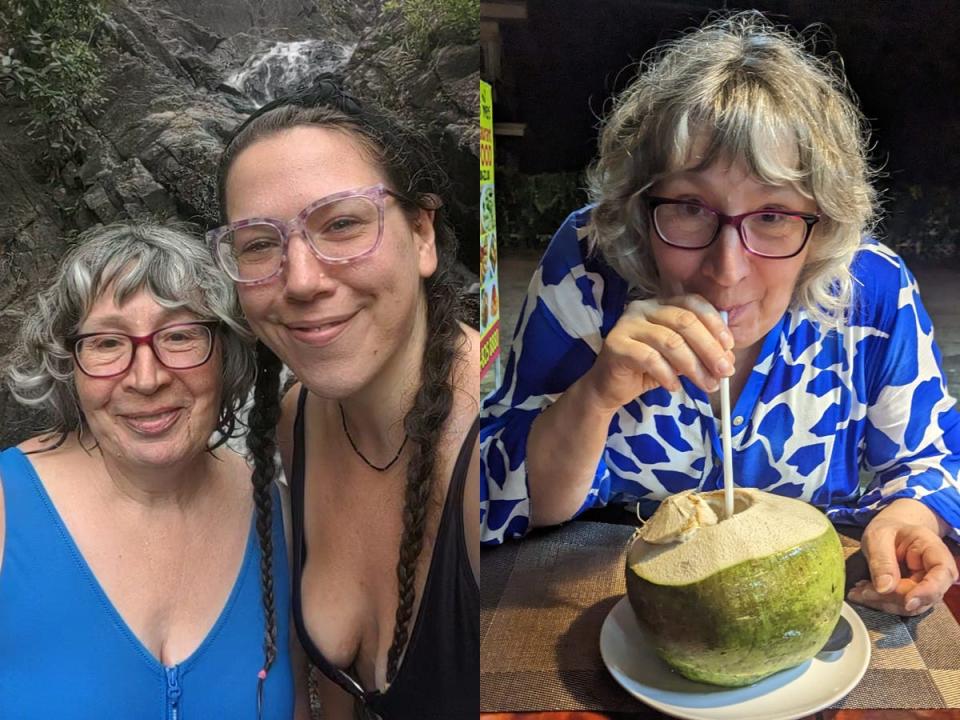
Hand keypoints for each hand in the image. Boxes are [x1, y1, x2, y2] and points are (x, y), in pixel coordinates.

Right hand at [581, 294, 734, 411]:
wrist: (609, 387)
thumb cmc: (647, 370)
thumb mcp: (680, 358)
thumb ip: (700, 353)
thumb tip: (728, 359)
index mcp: (661, 304)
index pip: (693, 303)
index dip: (714, 324)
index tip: (729, 348)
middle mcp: (643, 307)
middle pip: (685, 321)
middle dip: (709, 349)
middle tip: (724, 372)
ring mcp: (627, 324)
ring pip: (670, 341)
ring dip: (693, 366)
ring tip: (706, 385)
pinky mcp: (615, 344)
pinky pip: (649, 358)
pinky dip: (667, 374)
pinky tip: (674, 387)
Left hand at [848, 516, 958, 615]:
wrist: (890, 532)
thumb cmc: (887, 530)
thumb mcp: (878, 537)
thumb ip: (882, 560)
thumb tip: (884, 589)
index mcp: (933, 549)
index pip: (943, 573)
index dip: (928, 591)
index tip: (907, 602)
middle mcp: (936, 571)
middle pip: (925, 595)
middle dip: (893, 598)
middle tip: (863, 591)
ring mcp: (927, 585)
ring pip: (912, 605)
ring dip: (884, 603)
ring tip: (858, 591)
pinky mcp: (915, 595)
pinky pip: (901, 605)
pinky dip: (880, 602)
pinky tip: (862, 593)